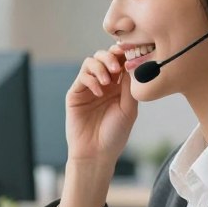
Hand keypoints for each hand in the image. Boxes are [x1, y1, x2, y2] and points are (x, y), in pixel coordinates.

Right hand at [65, 44, 137, 164]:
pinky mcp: (75, 93)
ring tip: (107, 81)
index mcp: (119, 86)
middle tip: (117, 67)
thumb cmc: (115, 134)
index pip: (120, 62)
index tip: (129, 54)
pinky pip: (82, 76)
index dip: (123, 54)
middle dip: (111, 56)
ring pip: (91, 62)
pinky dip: (91, 79)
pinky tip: (99, 92)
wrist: (96, 153)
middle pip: (104, 56)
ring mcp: (88, 87)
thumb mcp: (129, 109)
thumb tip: (132, 63)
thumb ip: (129, 86)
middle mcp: (103, 84)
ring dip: (100, 66)